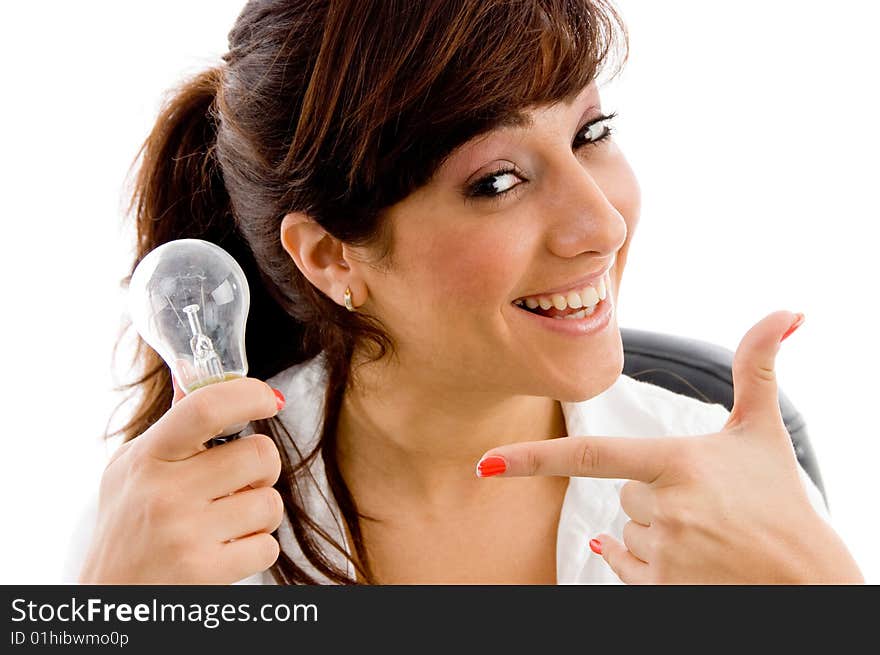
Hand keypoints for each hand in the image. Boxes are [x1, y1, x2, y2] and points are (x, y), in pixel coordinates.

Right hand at [79, 375, 284, 583]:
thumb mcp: (133, 468)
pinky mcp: (203, 572)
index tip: (268, 399)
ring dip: (259, 513)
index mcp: (149, 457)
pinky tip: (225, 551)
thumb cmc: (128, 525)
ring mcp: (185, 534)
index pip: (206, 408)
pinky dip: (255, 549)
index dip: (249, 394)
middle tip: (241, 482)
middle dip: (262, 469)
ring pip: (270, 503)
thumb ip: (173, 427)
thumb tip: (201, 374)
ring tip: (228, 521)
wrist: (110, 598)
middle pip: (259, 455)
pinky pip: (267, 546)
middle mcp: (165, 492)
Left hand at [476, 311, 862, 583]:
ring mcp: (664, 556)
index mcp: (678, 463)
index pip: (590, 457)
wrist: (807, 580)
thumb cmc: (781, 500)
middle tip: (704, 503)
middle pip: (622, 494)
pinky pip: (619, 563)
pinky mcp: (663, 592)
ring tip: (706, 535)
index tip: (483, 465)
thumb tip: (789, 311)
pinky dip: (639, 560)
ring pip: (625, 529)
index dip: (530, 460)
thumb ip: (757, 368)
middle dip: (652, 493)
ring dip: (655, 529)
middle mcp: (666, 509)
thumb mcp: (764, 431)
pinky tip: (682, 559)